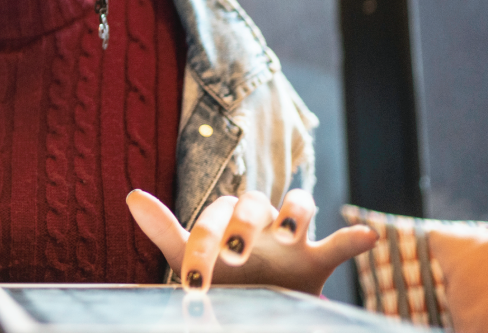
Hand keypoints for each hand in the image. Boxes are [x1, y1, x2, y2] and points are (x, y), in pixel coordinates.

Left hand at [127, 188, 378, 294]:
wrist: (247, 305)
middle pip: (258, 201)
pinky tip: (367, 236)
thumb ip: (164, 228)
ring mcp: (292, 239)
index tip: (193, 281)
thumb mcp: (187, 254)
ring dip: (294, 212)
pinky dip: (355, 237)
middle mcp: (260, 220)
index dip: (203, 242)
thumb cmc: (216, 274)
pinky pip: (340, 244)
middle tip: (235, 253)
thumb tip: (132, 194)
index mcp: (228, 215)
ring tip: (287, 233)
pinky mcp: (317, 261)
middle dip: (246, 222)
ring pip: (300, 205)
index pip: (217, 213)